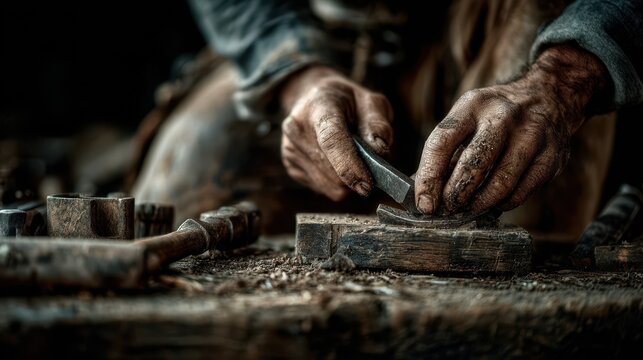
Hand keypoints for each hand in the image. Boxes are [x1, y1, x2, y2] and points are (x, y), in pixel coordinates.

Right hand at [279, 66, 393, 199]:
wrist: (312, 98)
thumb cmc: (346, 101)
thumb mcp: (369, 101)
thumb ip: (377, 124)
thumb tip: (380, 152)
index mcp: (318, 107)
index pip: (331, 140)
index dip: (350, 165)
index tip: (367, 185)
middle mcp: (297, 128)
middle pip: (332, 170)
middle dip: (356, 173)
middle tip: (369, 160)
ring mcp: (290, 148)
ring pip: (329, 185)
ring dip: (347, 180)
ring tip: (350, 157)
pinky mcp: (290, 165)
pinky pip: (322, 188)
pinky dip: (336, 181)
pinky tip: (335, 161)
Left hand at [415, 44, 608, 213]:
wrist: (549, 96)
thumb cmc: (495, 116)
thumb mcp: (466, 118)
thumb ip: (444, 153)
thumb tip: (422, 195)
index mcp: (472, 105)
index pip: (441, 143)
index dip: (429, 178)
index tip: (424, 203)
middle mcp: (503, 116)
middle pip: (473, 163)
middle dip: (455, 194)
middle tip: (447, 209)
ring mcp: (531, 135)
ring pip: (501, 183)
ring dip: (479, 203)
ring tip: (468, 209)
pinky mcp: (551, 156)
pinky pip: (521, 192)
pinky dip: (503, 204)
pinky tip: (494, 203)